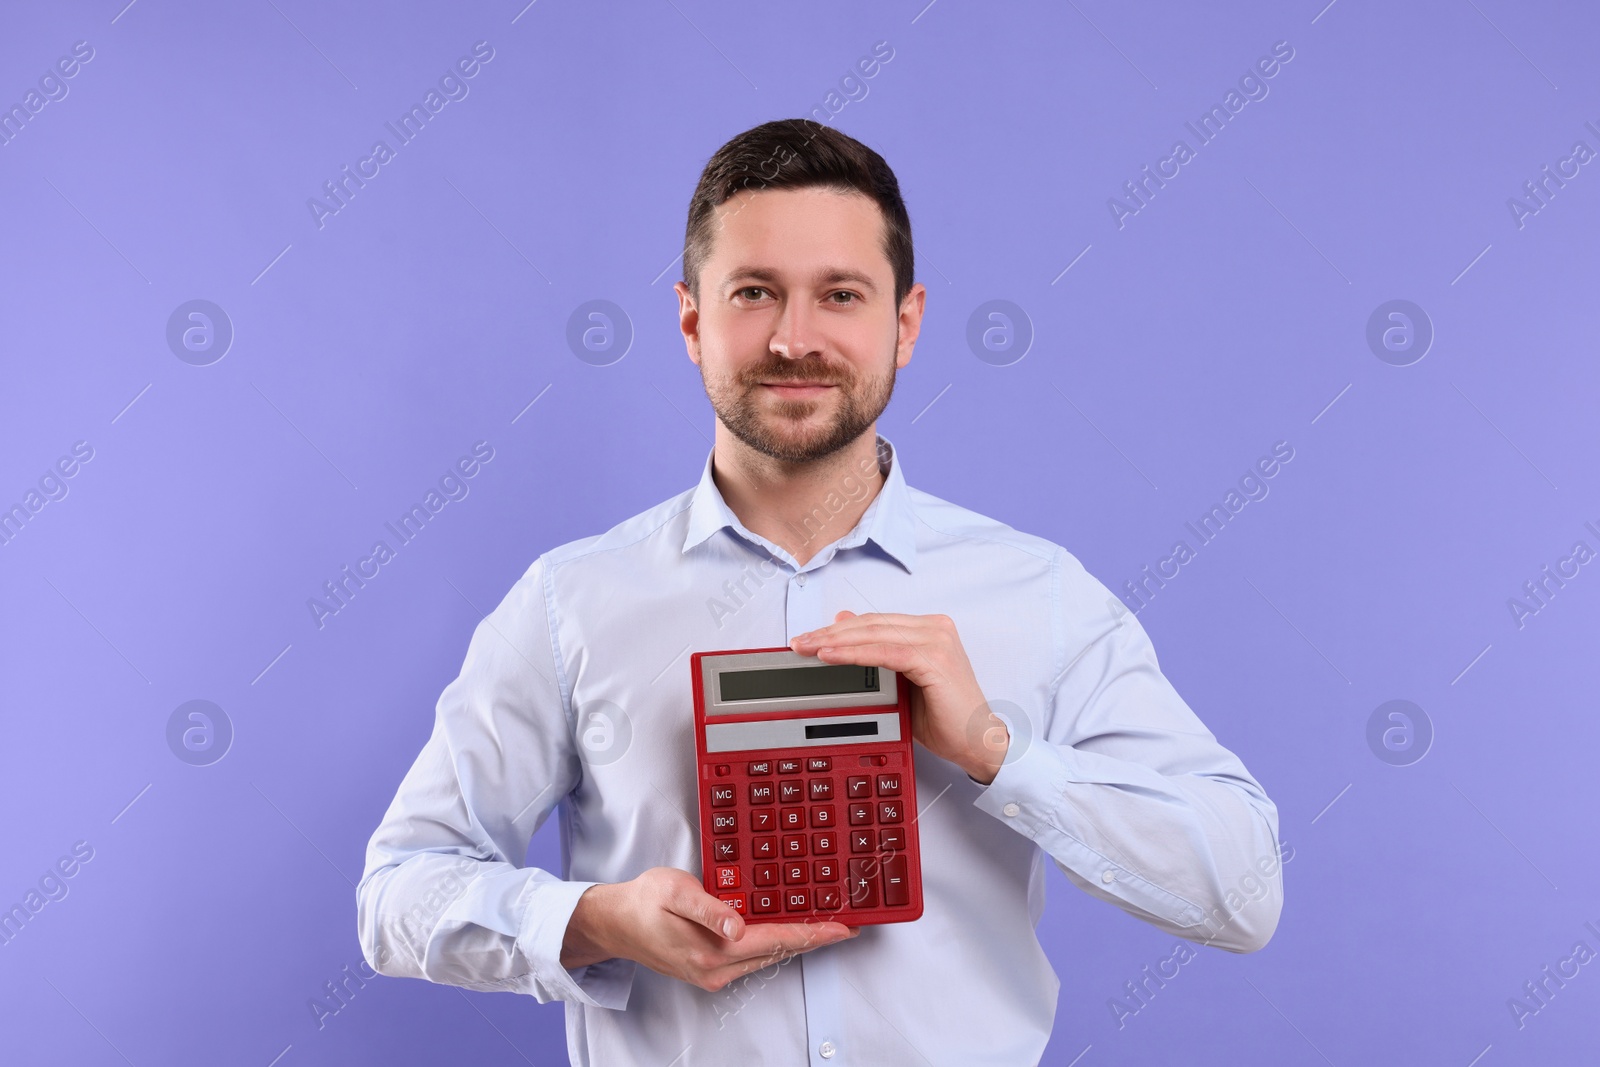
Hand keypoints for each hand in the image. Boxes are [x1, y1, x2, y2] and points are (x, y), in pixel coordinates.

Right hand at [560, 867, 855, 991]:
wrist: (614, 924)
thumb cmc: (643, 902)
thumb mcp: (674, 892)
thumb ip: (708, 909)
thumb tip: (738, 925)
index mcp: (713, 950)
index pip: (776, 940)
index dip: (814, 933)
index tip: (844, 927)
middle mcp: (719, 969)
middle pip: (779, 951)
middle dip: (815, 937)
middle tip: (848, 923)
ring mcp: (715, 974)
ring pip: (769, 956)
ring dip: (798, 941)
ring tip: (826, 925)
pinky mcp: (710, 970)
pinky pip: (754, 957)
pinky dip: (775, 943)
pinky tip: (787, 930)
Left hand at [790, 610, 1009, 783]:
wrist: (977, 743)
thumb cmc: (943, 719)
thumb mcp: (899, 684)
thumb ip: (875, 655)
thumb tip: (842, 626)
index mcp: (927, 629)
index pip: (873, 623)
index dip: (838, 629)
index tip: (808, 639)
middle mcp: (934, 628)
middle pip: (869, 624)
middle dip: (829, 633)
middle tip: (798, 643)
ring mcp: (936, 640)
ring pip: (874, 634)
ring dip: (835, 641)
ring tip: (807, 649)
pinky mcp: (935, 658)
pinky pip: (885, 652)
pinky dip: (854, 654)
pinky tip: (830, 656)